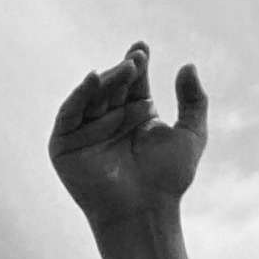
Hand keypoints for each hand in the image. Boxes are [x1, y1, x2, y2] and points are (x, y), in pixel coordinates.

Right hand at [49, 43, 207, 231]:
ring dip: (107, 79)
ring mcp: (86, 131)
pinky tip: (92, 78)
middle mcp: (110, 119)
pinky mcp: (64, 144)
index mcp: (136, 115)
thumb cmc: (169, 178)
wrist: (145, 210)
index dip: (137, 64)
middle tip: (138, 58)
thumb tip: (188, 64)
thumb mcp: (191, 134)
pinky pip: (69, 113)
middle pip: (113, 86)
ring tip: (127, 68)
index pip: (134, 83)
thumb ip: (193, 100)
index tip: (143, 47)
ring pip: (93, 96)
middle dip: (125, 70)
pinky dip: (78, 95)